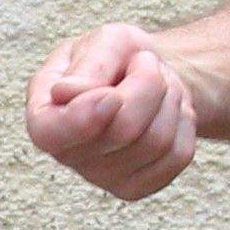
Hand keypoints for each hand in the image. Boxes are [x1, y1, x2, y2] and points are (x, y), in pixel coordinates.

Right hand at [24, 20, 200, 199]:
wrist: (147, 77)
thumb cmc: (118, 58)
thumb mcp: (106, 41)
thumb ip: (88, 65)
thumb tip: (65, 93)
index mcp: (45, 115)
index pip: (51, 132)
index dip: (84, 117)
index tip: (111, 94)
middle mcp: (66, 154)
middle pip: (123, 131)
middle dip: (148, 85)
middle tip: (147, 62)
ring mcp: (101, 178)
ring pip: (157, 142)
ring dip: (169, 99)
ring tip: (158, 83)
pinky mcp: (135, 188)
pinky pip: (178, 156)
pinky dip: (184, 122)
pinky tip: (168, 109)